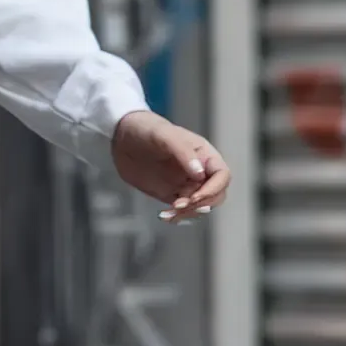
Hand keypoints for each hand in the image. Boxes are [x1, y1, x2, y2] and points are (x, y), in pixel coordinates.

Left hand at [110, 110, 229, 222]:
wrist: (123, 137)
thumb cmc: (147, 129)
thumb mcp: (165, 135)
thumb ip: (183, 152)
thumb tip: (199, 173)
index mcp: (204, 155)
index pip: (222, 175)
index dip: (214, 189)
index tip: (195, 196)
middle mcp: (199, 171)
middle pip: (216, 195)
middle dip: (202, 204)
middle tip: (180, 205)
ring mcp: (186, 184)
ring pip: (199, 206)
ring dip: (188, 213)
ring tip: (169, 212)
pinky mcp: (171, 193)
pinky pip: (181, 209)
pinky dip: (176, 216)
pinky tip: (164, 216)